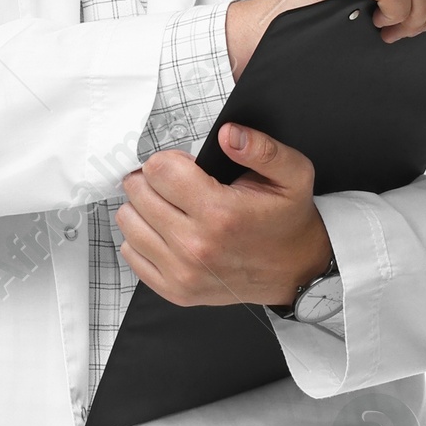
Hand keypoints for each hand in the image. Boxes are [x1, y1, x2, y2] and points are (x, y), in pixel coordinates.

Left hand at [114, 122, 333, 309]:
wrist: (296, 271)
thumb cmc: (288, 222)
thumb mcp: (293, 174)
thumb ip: (262, 148)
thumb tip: (228, 134)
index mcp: (220, 213)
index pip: (158, 170)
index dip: (170, 160)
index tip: (185, 167)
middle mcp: (196, 246)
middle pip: (138, 193)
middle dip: (152, 181)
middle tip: (176, 185)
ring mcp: (182, 272)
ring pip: (129, 222)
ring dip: (144, 208)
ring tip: (169, 207)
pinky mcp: (175, 290)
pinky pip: (131, 253)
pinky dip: (142, 238)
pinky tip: (166, 231)